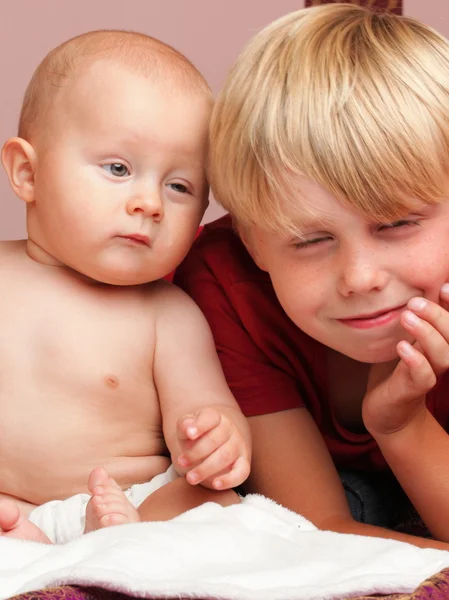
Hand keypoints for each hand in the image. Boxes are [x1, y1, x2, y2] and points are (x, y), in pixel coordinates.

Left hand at [175, 406, 249, 489]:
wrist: (215, 444)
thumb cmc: (196, 436)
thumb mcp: (187, 428)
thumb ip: (184, 425)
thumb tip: (187, 427)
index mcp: (215, 417)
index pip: (210, 417)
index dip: (200, 425)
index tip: (189, 434)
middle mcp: (230, 429)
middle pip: (215, 439)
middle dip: (196, 453)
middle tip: (181, 462)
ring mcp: (238, 446)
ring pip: (225, 456)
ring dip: (206, 468)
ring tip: (190, 478)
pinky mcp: (244, 463)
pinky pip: (242, 472)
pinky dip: (230, 479)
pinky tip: (216, 484)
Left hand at [362, 285, 448, 435]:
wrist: (386, 413)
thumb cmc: (393, 373)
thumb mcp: (401, 341)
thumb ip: (409, 322)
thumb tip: (406, 292)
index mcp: (438, 345)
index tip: (444, 287)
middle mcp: (439, 360)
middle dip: (439, 316)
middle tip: (414, 302)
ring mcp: (428, 375)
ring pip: (443, 355)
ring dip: (427, 334)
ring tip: (406, 317)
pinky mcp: (412, 391)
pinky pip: (424, 377)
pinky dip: (415, 360)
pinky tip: (402, 346)